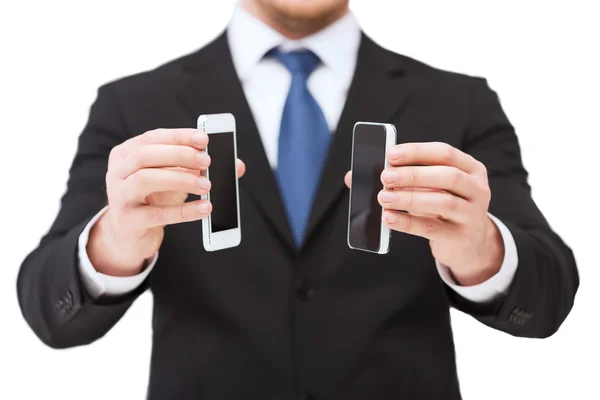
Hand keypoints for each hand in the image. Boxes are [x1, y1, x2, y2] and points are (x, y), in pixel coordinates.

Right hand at [88, 128, 245, 276]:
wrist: (130, 235)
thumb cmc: (153, 199)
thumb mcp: (174, 179)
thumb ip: (200, 169)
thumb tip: (237, 166)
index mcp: (126, 153)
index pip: (153, 138)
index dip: (179, 137)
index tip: (204, 139)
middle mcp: (117, 171)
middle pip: (145, 155)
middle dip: (180, 155)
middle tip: (207, 162)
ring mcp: (119, 196)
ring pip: (145, 179)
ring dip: (180, 179)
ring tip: (207, 186)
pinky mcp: (127, 221)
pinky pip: (157, 214)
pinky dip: (184, 211)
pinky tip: (205, 209)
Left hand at [345, 142, 503, 285]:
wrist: (468, 244)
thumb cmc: (442, 208)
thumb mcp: (429, 189)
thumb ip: (400, 179)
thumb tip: (354, 177)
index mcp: (470, 168)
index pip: (444, 153)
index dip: (416, 152)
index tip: (390, 154)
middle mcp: (478, 189)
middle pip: (447, 176)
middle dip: (413, 175)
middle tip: (385, 177)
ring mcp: (473, 214)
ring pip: (442, 202)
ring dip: (409, 198)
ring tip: (383, 198)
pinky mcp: (460, 237)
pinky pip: (432, 228)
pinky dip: (408, 222)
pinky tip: (389, 218)